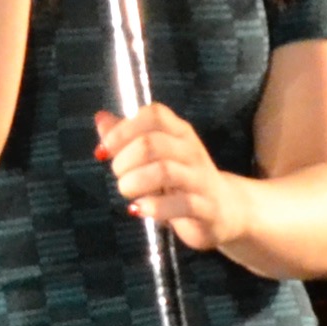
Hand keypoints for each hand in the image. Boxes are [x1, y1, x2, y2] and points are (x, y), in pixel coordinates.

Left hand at [95, 103, 257, 251]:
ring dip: (134, 183)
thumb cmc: (183, 179)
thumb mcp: (157, 155)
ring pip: (164, 171)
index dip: (123, 130)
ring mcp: (200, 179)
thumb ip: (128, 137)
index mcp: (179, 132)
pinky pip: (180, 205)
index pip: (153, 115)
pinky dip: (153, 208)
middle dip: (124, 161)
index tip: (104, 150)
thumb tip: (101, 118)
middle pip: (151, 144)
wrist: (226, 209)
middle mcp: (192, 151)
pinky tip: (139, 210)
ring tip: (128, 192)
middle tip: (119, 175)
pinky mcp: (206, 208)